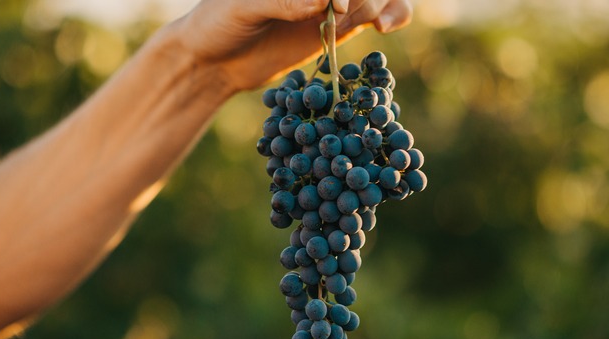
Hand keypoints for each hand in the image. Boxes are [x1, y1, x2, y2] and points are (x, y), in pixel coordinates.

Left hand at [170, 0, 412, 91]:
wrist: (215, 62)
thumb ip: (279, 2)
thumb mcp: (242, 10)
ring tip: (376, 23)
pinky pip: (375, 14)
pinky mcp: (338, 26)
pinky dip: (392, 15)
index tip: (337, 5)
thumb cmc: (218, 24)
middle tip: (353, 18)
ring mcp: (331, 0)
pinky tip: (385, 27)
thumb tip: (319, 3)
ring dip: (385, 4)